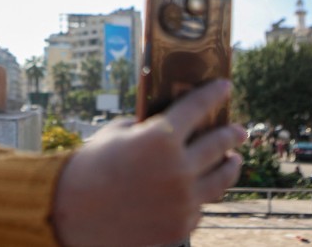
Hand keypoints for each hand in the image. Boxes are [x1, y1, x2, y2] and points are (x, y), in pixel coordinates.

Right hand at [52, 79, 245, 246]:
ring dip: (230, 166)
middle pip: (218, 144)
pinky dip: (200, 193)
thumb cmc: (91, 165)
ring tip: (233, 160)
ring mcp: (183, 200)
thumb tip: (175, 123)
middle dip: (231, 134)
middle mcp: (179, 167)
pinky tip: (200, 188)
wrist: (72, 211)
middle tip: (239, 130)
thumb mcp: (119, 133)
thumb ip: (150, 127)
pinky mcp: (181, 225)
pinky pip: (200, 204)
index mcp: (160, 137)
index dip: (214, 93)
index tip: (225, 86)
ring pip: (220, 178)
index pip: (198, 106)